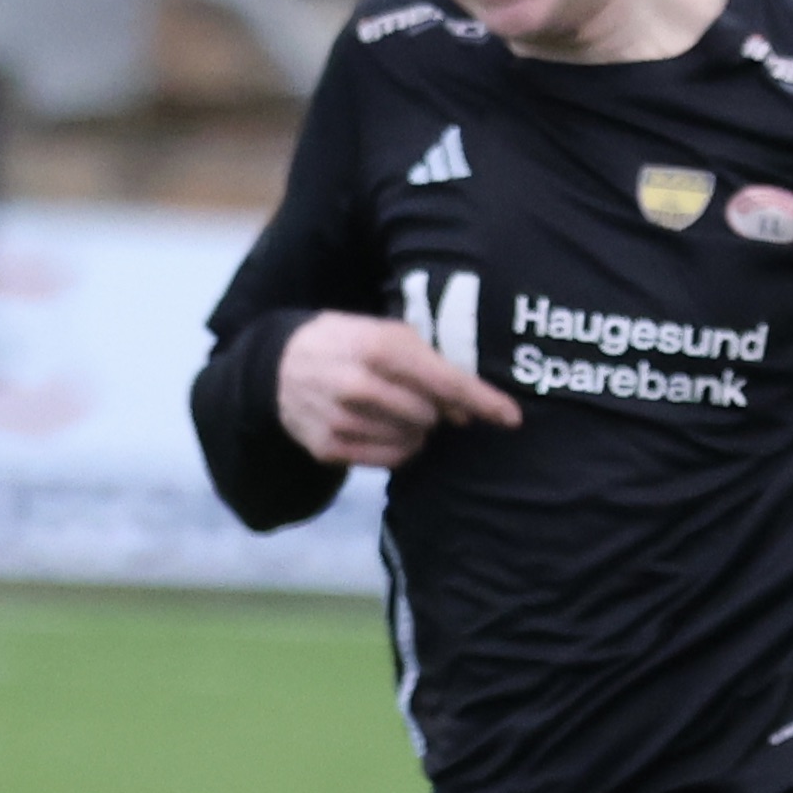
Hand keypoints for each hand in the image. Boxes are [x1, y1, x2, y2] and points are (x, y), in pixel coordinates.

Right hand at [272, 311, 516, 467]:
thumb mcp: (387, 333)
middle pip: (431, 416)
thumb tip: (467, 411)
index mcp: (379, 347)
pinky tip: (382, 427)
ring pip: (412, 441)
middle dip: (435, 410)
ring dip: (415, 429)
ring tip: (393, 409)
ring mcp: (340, 418)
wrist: (280, 364)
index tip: (512, 417)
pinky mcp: (328, 446)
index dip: (483, 401)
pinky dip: (397, 446)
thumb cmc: (349, 343)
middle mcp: (358, 384)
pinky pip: (388, 459)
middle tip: (420, 397)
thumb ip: (430, 365)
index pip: (445, 382)